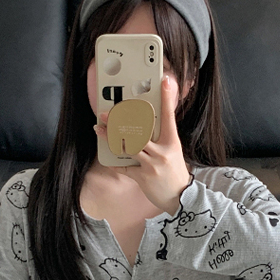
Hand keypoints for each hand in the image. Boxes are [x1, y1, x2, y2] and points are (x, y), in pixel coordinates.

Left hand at [95, 75, 191, 213]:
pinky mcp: (143, 177)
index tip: (165, 82)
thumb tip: (147, 124)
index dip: (167, 98)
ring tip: (99, 131)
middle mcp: (162, 151)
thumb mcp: (174, 151)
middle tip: (106, 114)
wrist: (180, 197)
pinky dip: (115, 163)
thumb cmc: (174, 172)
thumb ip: (162, 138)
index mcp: (172, 142)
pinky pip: (125, 168)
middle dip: (120, 120)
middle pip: (139, 130)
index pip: (169, 116)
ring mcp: (152, 165)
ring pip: (128, 146)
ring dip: (111, 138)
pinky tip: (107, 158)